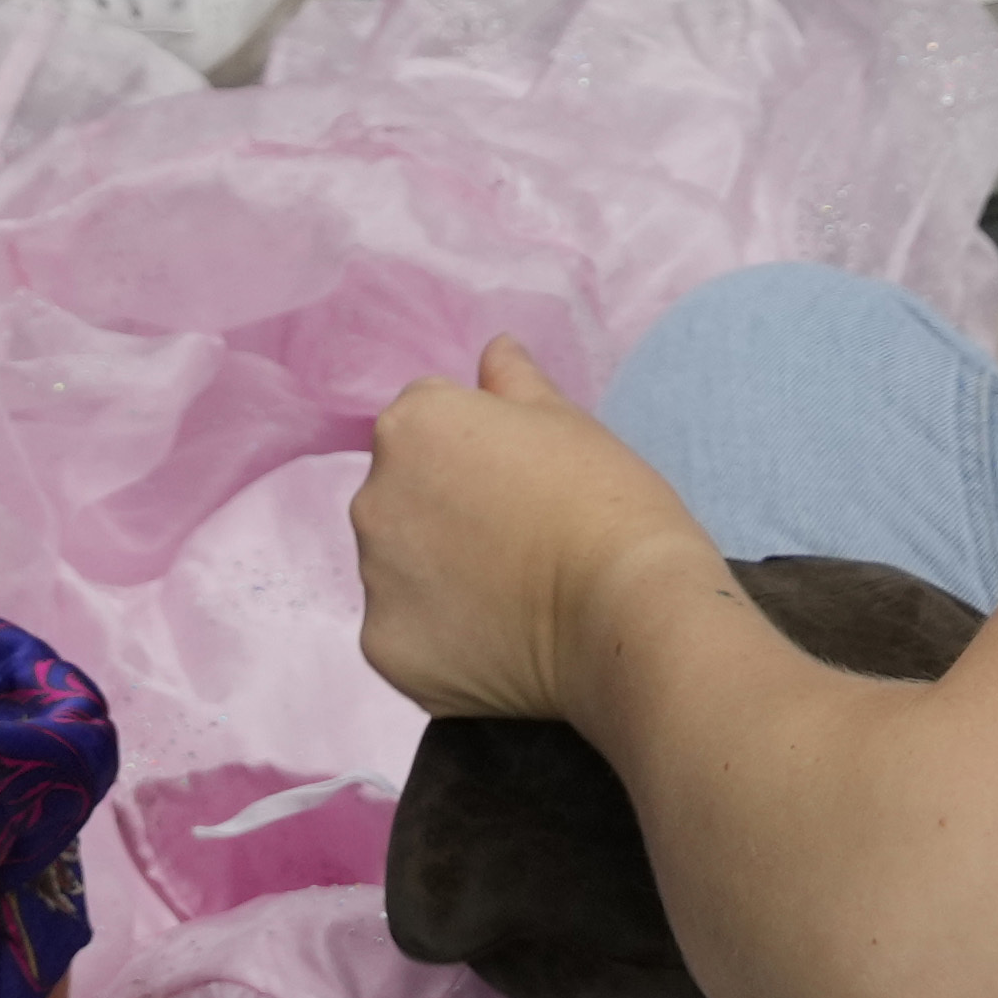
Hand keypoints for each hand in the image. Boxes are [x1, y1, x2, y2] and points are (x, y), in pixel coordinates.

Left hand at [355, 336, 707, 727]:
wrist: (624, 610)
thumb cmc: (604, 499)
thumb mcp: (566, 420)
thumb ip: (513, 381)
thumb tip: (494, 349)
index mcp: (410, 426)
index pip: (426, 426)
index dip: (477, 451)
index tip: (522, 481)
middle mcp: (373, 497)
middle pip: (401, 497)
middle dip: (443, 512)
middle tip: (516, 541)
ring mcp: (374, 579)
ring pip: (399, 569)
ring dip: (436, 576)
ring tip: (510, 598)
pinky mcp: (384, 648)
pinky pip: (406, 634)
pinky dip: (440, 638)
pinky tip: (496, 642)